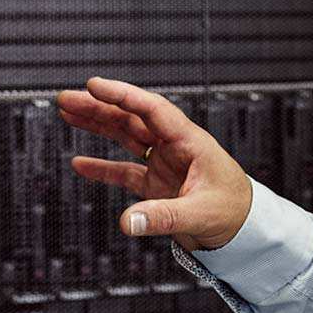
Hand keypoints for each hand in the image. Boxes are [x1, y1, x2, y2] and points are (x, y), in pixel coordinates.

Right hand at [57, 77, 252, 252]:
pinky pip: (124, 170)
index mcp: (190, 141)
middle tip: (68, 98)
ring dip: (98, 125)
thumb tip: (127, 222)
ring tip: (69, 112)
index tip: (95, 85)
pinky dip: (103, 167)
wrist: (245, 228)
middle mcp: (174, 147)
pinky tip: (81, 163)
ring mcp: (164, 163)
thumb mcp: (200, 213)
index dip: (123, 95)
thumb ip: (163, 217)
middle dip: (100, 106)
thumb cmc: (233, 211)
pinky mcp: (157, 184)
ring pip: (125, 137)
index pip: (152, 109)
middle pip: (132, 118)